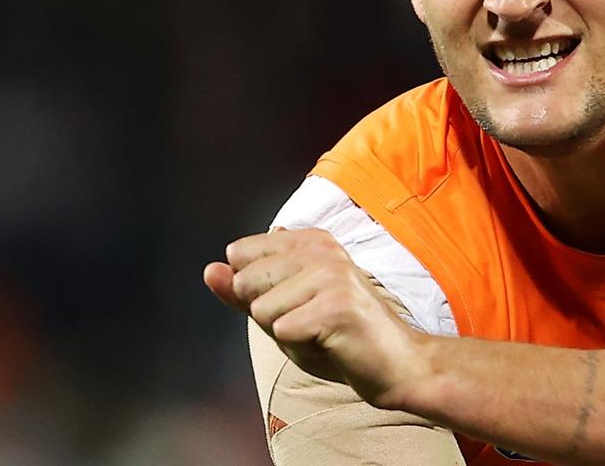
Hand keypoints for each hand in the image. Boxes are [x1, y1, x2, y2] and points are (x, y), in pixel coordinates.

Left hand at [203, 228, 423, 409]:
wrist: (396, 364)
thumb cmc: (338, 336)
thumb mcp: (283, 309)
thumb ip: (243, 291)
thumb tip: (209, 270)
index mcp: (310, 240)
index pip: (240, 257)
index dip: (257, 292)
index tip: (297, 301)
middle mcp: (322, 248)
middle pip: (247, 283)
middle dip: (269, 314)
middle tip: (311, 321)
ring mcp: (331, 274)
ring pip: (262, 310)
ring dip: (286, 333)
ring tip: (322, 332)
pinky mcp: (337, 305)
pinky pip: (282, 330)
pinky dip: (300, 346)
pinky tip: (330, 343)